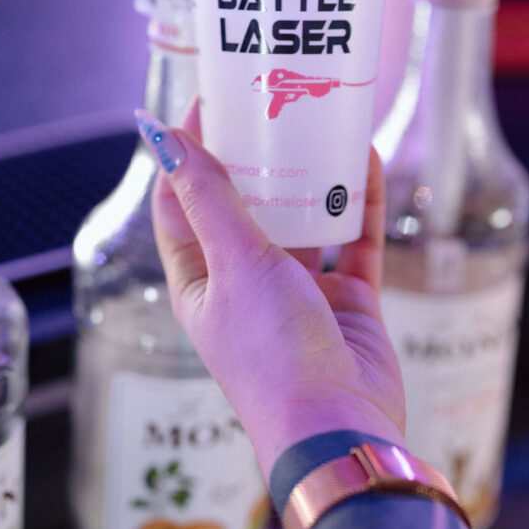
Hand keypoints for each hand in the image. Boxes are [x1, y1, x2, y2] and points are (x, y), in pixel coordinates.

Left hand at [138, 102, 405, 482]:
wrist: (339, 426)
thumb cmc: (271, 352)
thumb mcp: (235, 264)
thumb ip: (210, 198)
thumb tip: (164, 138)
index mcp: (201, 281)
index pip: (182, 203)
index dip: (187, 154)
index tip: (208, 103)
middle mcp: (246, 283)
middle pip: (246, 205)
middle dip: (256, 156)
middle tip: (270, 102)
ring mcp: (300, 291)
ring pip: (304, 218)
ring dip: (311, 175)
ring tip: (320, 122)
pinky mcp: (348, 299)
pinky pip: (354, 238)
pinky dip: (358, 201)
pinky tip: (364, 159)